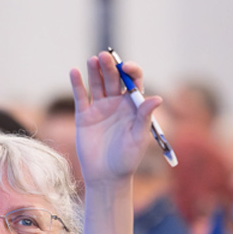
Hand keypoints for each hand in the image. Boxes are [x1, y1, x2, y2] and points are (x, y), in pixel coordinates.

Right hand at [68, 51, 161, 188]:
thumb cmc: (126, 160)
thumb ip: (144, 117)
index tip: (125, 68)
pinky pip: (81, 96)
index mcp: (133, 106)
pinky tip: (74, 72)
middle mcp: (117, 103)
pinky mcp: (84, 115)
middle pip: (114, 79)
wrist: (105, 176)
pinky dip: (77, 84)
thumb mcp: (138, 138)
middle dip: (110, 66)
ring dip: (94, 70)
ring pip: (97, 83)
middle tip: (104, 57)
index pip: (133, 82)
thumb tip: (157, 98)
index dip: (130, 71)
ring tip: (93, 60)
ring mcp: (100, 108)